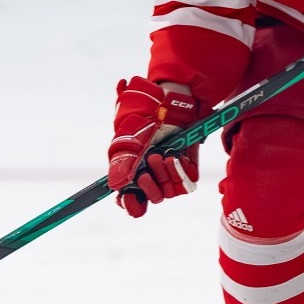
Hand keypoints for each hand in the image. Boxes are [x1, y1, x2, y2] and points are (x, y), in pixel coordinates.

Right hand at [106, 77, 201, 217]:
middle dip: (147, 188)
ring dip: (162, 175)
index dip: (130, 204)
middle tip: (144, 173)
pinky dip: (178, 172)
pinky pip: (185, 183)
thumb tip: (115, 186)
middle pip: (150, 199)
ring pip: (168, 192)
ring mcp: (169, 170)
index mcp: (132, 169)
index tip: (130, 197)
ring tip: (160, 156)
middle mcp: (151, 173)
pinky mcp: (187, 166)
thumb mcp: (130, 137)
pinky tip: (174, 156)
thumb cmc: (146, 115)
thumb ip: (123, 163)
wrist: (172, 100)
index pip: (131, 200)